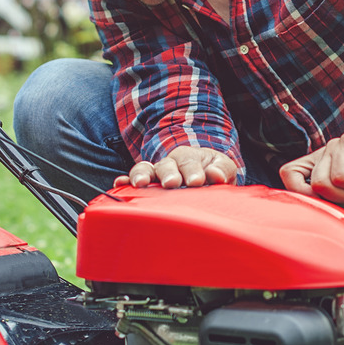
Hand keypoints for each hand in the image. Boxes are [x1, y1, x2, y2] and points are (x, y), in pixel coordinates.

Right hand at [114, 146, 237, 188]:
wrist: (203, 178)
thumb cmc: (213, 174)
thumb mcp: (223, 169)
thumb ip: (222, 170)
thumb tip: (215, 174)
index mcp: (189, 157)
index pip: (188, 161)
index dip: (192, 171)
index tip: (197, 182)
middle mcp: (169, 164)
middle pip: (165, 165)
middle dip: (168, 173)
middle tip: (173, 183)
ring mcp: (155, 175)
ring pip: (145, 170)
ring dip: (142, 175)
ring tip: (141, 184)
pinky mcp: (146, 187)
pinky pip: (132, 181)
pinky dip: (125, 181)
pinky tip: (120, 184)